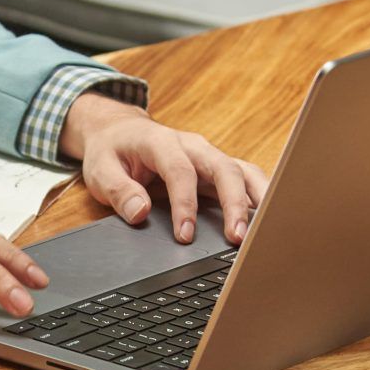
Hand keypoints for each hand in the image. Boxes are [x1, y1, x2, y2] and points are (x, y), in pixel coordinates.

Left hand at [60, 93, 269, 244]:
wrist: (120, 131)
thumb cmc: (111, 151)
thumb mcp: (100, 171)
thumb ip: (119, 192)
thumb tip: (140, 213)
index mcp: (161, 142)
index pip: (180, 172)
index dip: (185, 204)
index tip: (185, 235)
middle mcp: (193, 146)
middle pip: (223, 168)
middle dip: (234, 203)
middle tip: (237, 238)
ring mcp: (209, 156)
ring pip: (243, 171)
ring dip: (257, 199)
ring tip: (265, 231)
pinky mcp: (217, 169)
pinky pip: (245, 180)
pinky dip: (259, 197)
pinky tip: (269, 221)